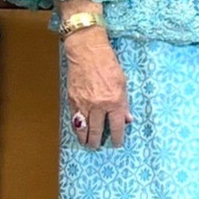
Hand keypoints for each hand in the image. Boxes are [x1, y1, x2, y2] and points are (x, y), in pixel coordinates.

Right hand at [61, 25, 130, 147]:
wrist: (87, 52)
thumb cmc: (108, 64)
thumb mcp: (122, 83)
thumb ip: (124, 103)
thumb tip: (127, 119)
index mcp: (114, 101)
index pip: (116, 126)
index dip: (116, 137)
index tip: (116, 144)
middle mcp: (98, 105)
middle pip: (97, 130)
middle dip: (97, 141)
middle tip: (97, 147)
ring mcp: (83, 103)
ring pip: (83, 128)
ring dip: (84, 138)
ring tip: (86, 144)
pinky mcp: (72, 99)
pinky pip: (73, 118)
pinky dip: (76, 127)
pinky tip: (78, 131)